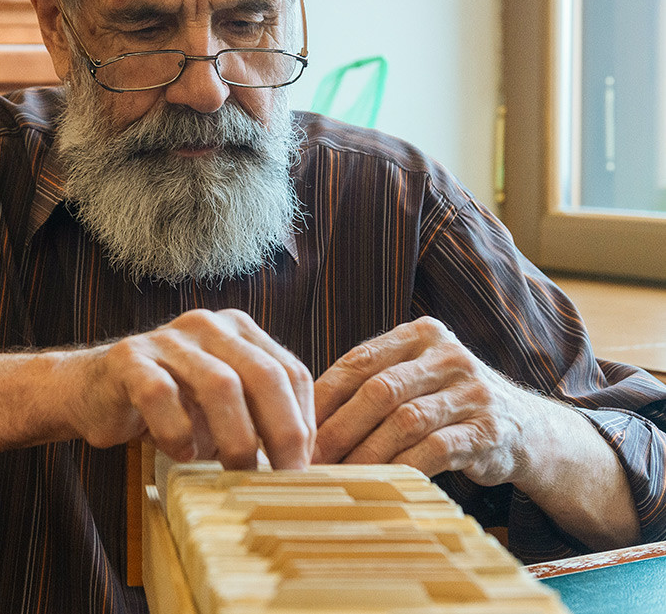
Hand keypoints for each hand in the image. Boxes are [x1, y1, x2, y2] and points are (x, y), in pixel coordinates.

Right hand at [61, 308, 313, 469]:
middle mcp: (208, 325)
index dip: (304, 423)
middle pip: (263, 374)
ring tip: (236, 472)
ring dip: (236, 437)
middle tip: (285, 477)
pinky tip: (182, 453)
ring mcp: (167, 338)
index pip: (291, 372)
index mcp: (239, 331)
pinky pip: (161, 395)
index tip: (304, 468)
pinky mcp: (129, 359)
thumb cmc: (168, 406)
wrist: (93, 392)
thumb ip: (258, 419)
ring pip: (219, 383)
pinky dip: (178, 432)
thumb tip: (303, 467)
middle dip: (281, 432)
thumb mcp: (222, 408)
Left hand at [313, 317, 542, 486]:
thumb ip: (366, 386)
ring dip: (365, 454)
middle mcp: (448, 355)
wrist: (526, 428)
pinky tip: (379, 484)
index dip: (322, 397)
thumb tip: (297, 416)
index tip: (292, 426)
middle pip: (378, 391)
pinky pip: (435, 450)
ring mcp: (472, 391)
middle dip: (338, 429)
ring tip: (337, 476)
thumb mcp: (411, 380)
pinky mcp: (489, 430)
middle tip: (308, 459)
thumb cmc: (446, 405)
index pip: (358, 362)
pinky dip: (401, 468)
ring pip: (404, 421)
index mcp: (419, 335)